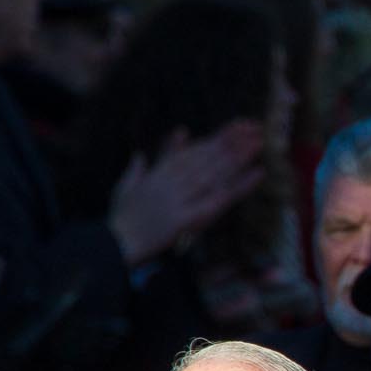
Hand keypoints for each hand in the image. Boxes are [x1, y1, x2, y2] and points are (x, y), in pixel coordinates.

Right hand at [109, 121, 265, 265]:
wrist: (113, 243)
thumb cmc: (121, 219)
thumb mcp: (125, 188)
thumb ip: (137, 169)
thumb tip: (140, 154)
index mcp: (158, 174)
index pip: (191, 153)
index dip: (212, 139)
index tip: (232, 127)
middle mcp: (169, 183)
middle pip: (205, 159)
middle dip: (230, 143)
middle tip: (254, 128)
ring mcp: (176, 200)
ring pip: (212, 174)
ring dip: (236, 160)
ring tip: (257, 145)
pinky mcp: (182, 219)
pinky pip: (213, 202)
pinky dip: (234, 189)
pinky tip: (253, 177)